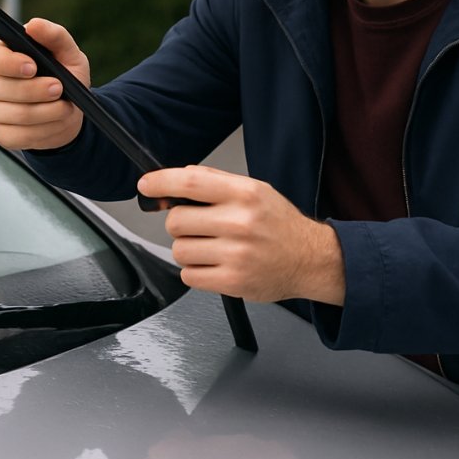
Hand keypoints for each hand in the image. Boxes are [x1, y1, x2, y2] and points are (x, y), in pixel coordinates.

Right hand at [0, 18, 87, 149]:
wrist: (69, 111)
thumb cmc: (64, 75)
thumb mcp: (68, 53)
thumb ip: (54, 36)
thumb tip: (34, 26)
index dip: (9, 63)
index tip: (33, 66)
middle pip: (2, 89)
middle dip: (36, 90)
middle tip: (59, 88)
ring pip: (16, 114)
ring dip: (48, 112)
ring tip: (66, 107)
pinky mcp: (0, 134)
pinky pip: (20, 136)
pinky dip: (45, 130)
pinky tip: (57, 122)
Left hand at [139, 166, 345, 304]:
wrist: (311, 260)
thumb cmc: (280, 225)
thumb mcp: (256, 191)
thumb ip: (216, 182)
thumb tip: (179, 176)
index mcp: (245, 194)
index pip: (190, 183)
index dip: (161, 182)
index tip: (146, 185)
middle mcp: (240, 222)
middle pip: (176, 221)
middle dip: (181, 224)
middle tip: (200, 228)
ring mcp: (236, 254)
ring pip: (179, 250)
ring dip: (189, 250)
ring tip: (212, 248)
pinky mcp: (233, 282)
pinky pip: (189, 276)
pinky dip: (196, 272)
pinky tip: (216, 265)